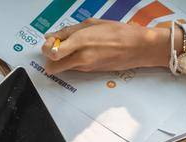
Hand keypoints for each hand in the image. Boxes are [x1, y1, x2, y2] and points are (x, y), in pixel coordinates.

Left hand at [41, 19, 169, 74]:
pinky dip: (72, 62)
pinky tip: (84, 52)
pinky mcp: (91, 72)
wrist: (139, 48)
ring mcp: (86, 67)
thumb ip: (69, 30)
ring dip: (61, 60)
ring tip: (72, 48)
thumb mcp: (93, 23)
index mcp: (80, 41)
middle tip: (56, 48)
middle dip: (49, 58)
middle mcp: (81, 57)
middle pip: (52, 66)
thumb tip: (51, 35)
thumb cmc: (119, 32)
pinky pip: (74, 69)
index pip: (51, 52)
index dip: (46, 47)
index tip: (51, 41)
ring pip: (62, 69)